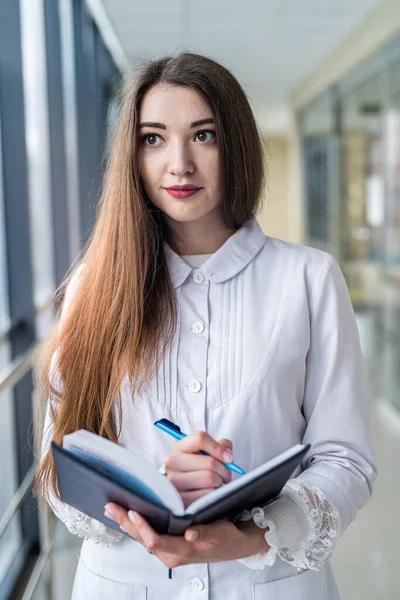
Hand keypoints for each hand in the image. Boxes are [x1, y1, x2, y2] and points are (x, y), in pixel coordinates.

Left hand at [103, 505, 269, 567]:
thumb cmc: (225, 537)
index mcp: (182, 551)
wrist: (233, 545)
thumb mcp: (219, 534)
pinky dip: (135, 525)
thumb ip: (204, 534)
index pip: (155, 541)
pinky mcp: (167, 545)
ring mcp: (168, 551)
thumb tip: (190, 533)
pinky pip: (147, 537)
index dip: (142, 527)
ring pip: (142, 538)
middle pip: (142, 539)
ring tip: (112, 508)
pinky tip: (127, 515)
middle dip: (125, 522)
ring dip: (127, 524)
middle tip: (111, 506)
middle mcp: (171, 555)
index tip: (133, 511)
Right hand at [164, 431, 233, 507]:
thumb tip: (228, 456)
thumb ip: (221, 446)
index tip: (228, 457)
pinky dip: (214, 493)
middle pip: (210, 462)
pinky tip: (210, 491)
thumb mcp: (209, 451)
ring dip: (219, 482)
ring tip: (217, 482)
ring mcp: (175, 482)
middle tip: (226, 474)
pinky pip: (208, 494)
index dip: (219, 448)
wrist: (189, 488)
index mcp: (179, 447)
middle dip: (224, 469)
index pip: (200, 439)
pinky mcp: (181, 499)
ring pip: (210, 478)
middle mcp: (172, 463)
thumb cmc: (201, 466)